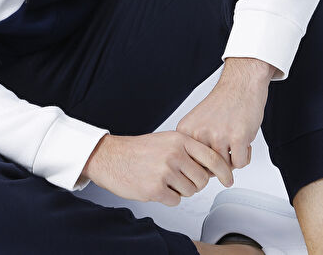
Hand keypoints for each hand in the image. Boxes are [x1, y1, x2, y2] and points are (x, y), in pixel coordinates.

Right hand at [83, 131, 233, 205]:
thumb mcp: (166, 140)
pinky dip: (168, 197)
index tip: (228, 179)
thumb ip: (188, 150)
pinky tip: (155, 185)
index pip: (212, 157)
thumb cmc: (138, 149)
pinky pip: (175, 201)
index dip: (224, 171)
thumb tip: (210, 167)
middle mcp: (174, 154)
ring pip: (190, 192)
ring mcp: (165, 171)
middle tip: (179, 177)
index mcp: (179, 139)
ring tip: (163, 178)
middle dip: (194, 183)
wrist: (111, 156)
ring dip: (179, 190)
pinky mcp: (156, 189)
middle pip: (202, 179)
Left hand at [175, 68, 269, 172]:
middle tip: (226, 148)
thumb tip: (199, 174)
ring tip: (235, 141)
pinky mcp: (237, 138)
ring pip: (225, 168)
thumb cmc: (222, 103)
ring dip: (233, 159)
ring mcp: (217, 136)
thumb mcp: (198, 123)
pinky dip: (245, 156)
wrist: (240, 85)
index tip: (210, 157)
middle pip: (208, 169)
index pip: (190, 164)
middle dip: (219, 164)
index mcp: (185, 130)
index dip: (203, 164)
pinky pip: (240, 164)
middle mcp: (198, 133)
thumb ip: (196, 146)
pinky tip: (244, 141)